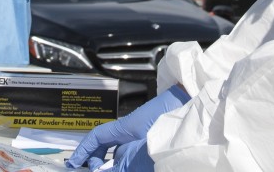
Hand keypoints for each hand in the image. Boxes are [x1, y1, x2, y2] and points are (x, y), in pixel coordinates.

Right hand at [66, 85, 187, 168]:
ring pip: (127, 155)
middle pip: (112, 150)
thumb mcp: (142, 148)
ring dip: (120, 165)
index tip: (73, 163)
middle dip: (102, 163)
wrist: (199, 107)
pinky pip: (140, 157)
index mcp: (126, 127)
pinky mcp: (160, 144)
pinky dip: (135, 165)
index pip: (98, 137)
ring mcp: (148, 137)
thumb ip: (122, 164)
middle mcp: (135, 131)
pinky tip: (140, 166)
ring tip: (120, 167)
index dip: (84, 149)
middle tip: (98, 170)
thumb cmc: (171, 119)